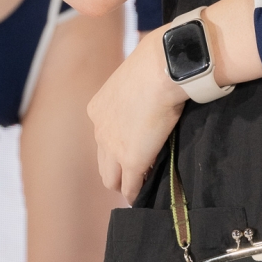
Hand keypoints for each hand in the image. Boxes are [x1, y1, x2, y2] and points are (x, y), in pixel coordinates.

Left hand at [88, 29, 186, 202]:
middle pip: (102, 162)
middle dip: (116, 170)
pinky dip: (136, 193)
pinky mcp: (131, 160)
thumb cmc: (156, 63)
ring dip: (124, 184)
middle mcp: (100, 129)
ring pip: (111, 178)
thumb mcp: (136, 78)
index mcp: (98, 109)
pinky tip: (143, 197)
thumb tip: (153, 88)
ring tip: (139, 188)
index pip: (104, 138)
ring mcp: (113, 147)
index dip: (118, 146)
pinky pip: (131, 185)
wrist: (162, 69)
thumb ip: (137, 92)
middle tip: (134, 175)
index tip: (132, 149)